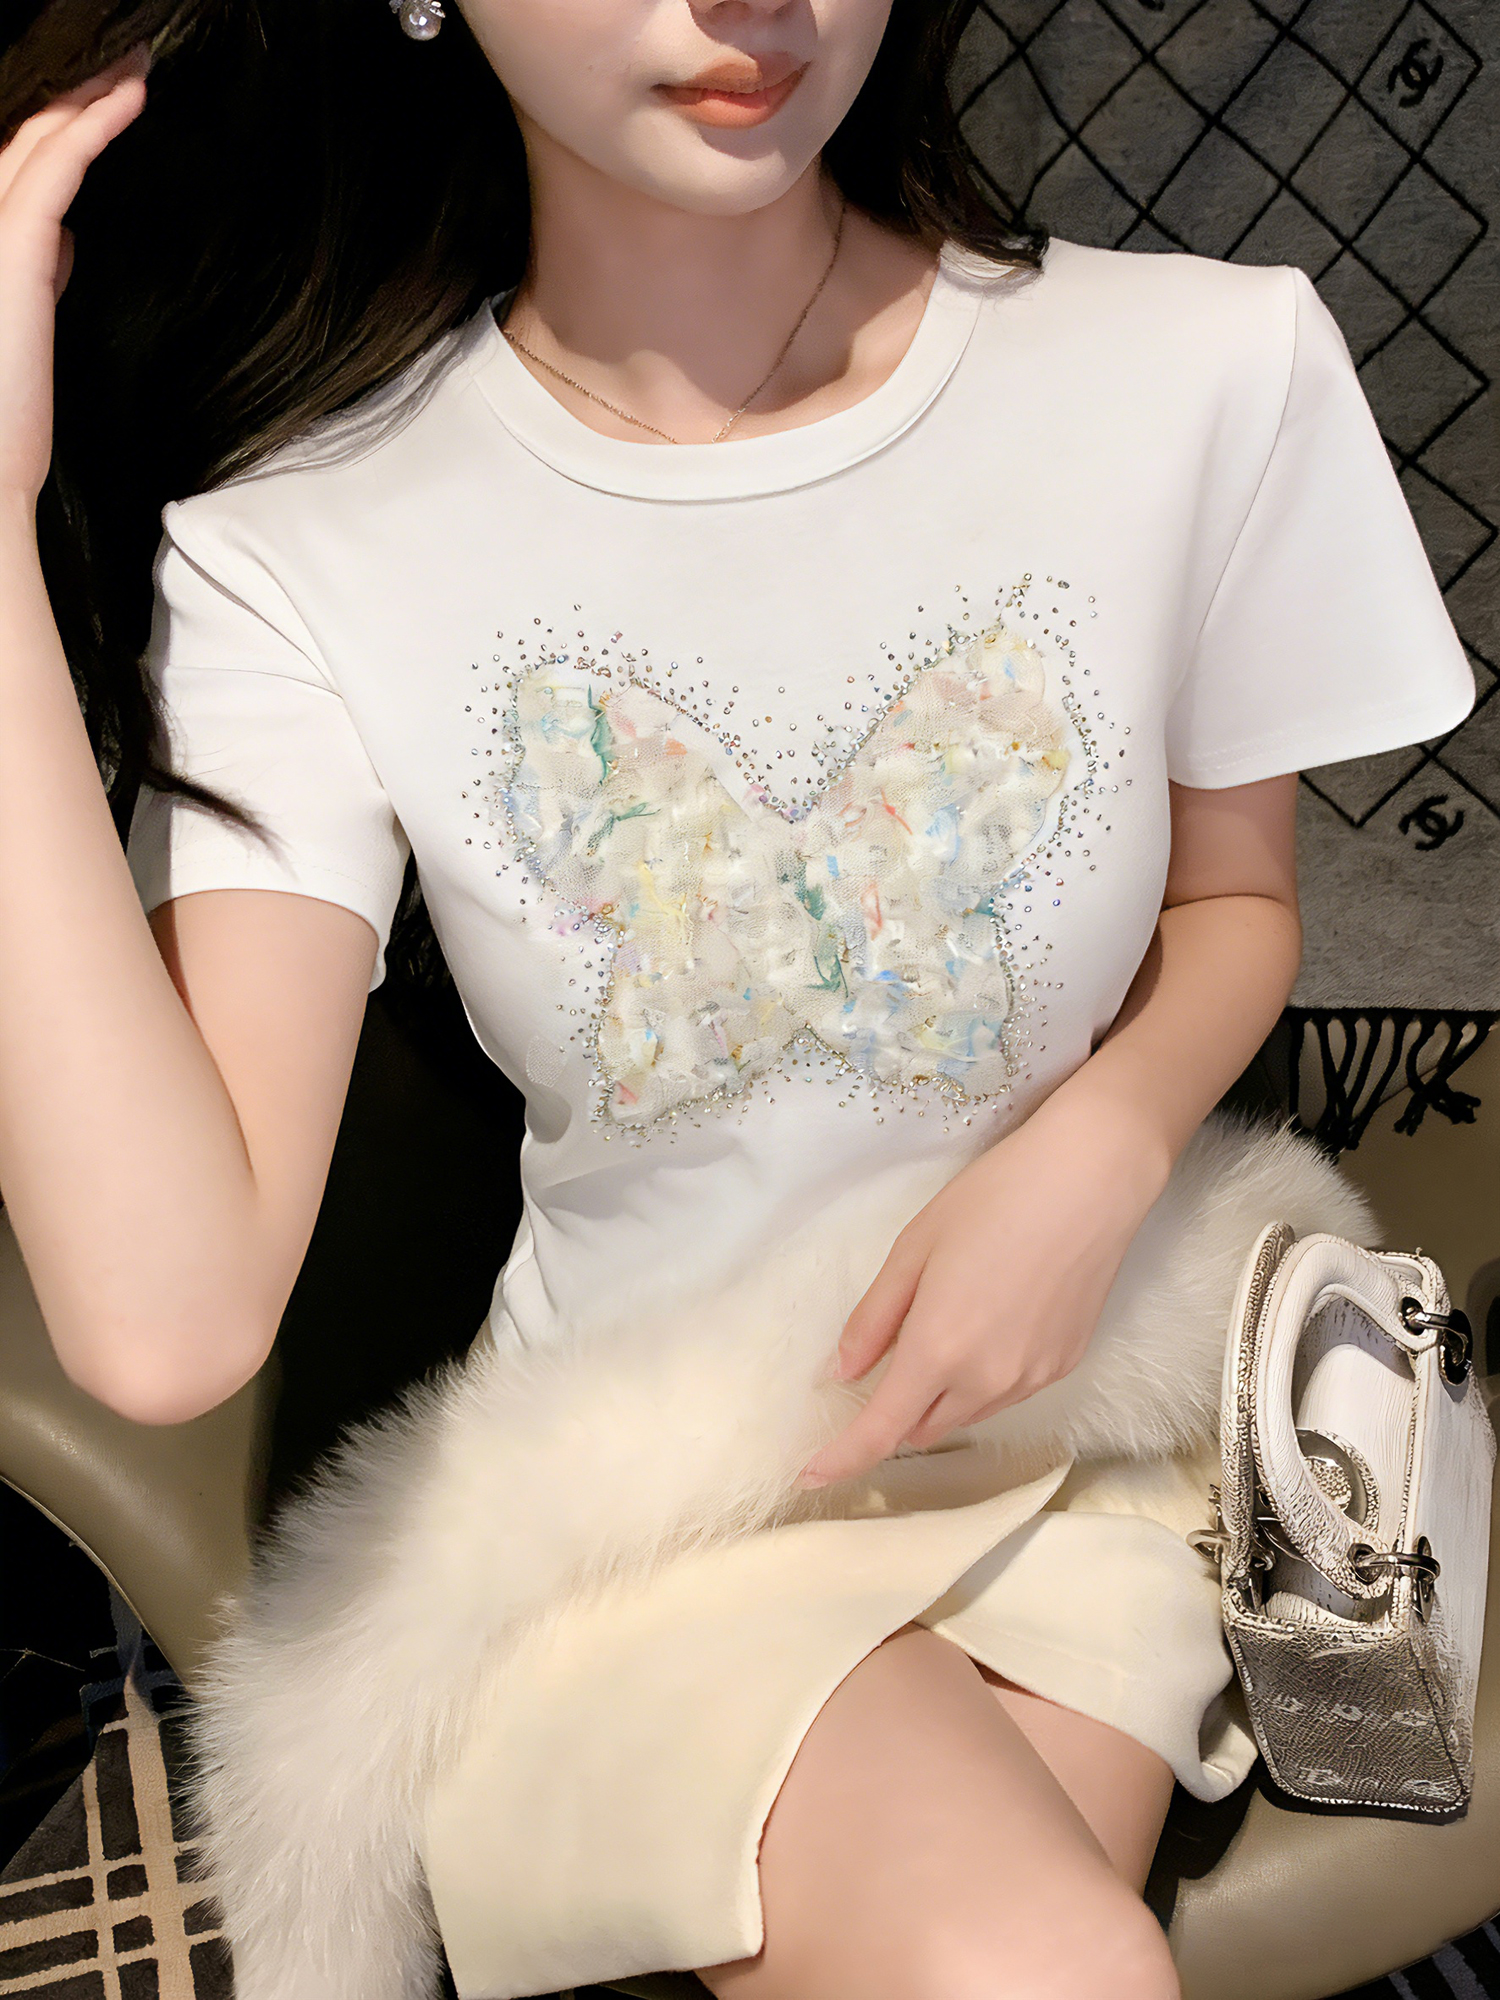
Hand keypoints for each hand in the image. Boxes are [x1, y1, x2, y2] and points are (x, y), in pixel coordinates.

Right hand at [0, 46, 149, 504]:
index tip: (101, 106)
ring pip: (35, 139)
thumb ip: (38, 276)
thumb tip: (65, 242)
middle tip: (119, 63)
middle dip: (69, 98)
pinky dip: (94, 122)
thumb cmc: (5, 420)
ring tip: (131, 63)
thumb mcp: (23, 332)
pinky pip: (57, 168)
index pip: (14, 173)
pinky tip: (129, 93)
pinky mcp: (9, 248)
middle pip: (17, 142)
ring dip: (87, 94)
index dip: (56, 131)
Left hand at [795, 1094, 1172, 1487]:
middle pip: (923, 1428)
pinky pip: (1006, 1392)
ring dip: (940, 1396)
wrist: (1091, 1181)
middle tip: (883, 1363)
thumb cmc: (994, 1199)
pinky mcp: (1064, 1364)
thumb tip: (842, 1373)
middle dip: (894, 1414)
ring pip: (967, 1413)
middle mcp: (986, 1380)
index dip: (841, 1460)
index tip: (810, 1476)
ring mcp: (1032, 1378)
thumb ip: (873, 1319)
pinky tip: (990, 1321)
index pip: (879, 1432)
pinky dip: (982, 1378)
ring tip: (945, 1326)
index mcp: (938, 1351)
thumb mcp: (914, 1248)